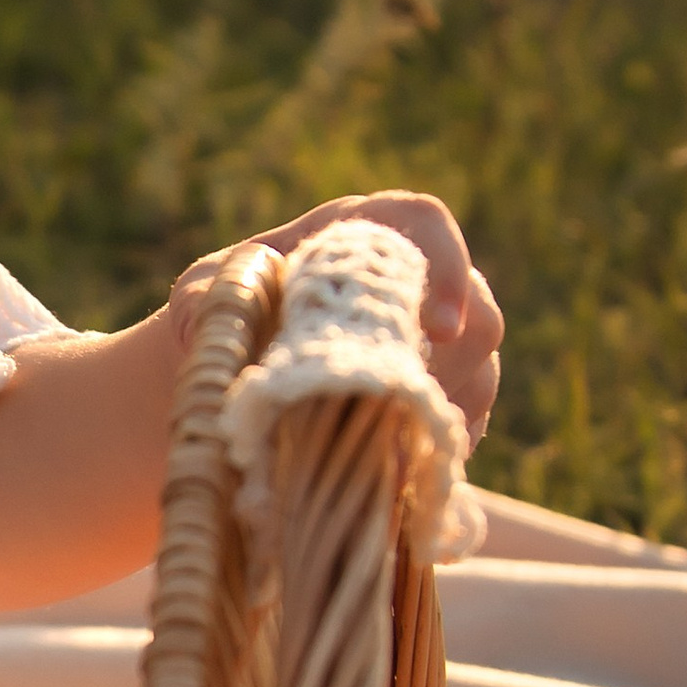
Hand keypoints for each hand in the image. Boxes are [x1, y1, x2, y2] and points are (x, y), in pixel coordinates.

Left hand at [175, 191, 503, 447]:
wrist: (236, 373)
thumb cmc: (223, 323)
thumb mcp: (206, 302)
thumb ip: (214, 297)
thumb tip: (218, 308)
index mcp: (358, 236)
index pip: (424, 224)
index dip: (447, 268)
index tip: (439, 327)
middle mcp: (413, 279)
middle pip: (474, 312)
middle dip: (446, 367)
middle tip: (394, 408)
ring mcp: (440, 336)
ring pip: (480, 370)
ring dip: (437, 410)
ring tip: (379, 441)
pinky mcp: (447, 386)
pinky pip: (470, 415)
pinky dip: (437, 441)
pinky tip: (393, 462)